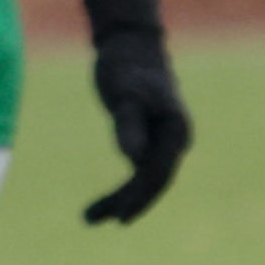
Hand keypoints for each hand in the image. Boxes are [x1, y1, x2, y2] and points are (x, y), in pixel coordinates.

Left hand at [80, 0, 191, 223]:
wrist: (130, 45)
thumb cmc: (126, 67)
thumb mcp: (124, 96)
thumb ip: (129, 127)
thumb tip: (134, 161)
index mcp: (176, 131)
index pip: (158, 174)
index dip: (139, 198)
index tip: (119, 218)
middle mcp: (175, 139)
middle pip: (153, 182)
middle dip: (126, 203)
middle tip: (90, 220)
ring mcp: (164, 140)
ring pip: (146, 178)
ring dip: (122, 199)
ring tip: (88, 217)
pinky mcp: (151, 138)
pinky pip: (140, 169)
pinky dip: (124, 186)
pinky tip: (107, 200)